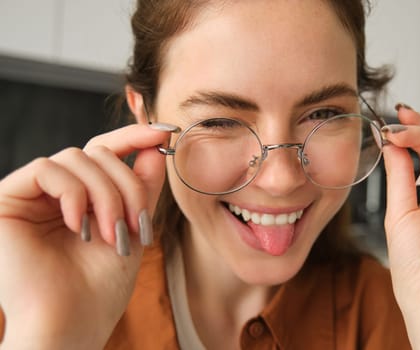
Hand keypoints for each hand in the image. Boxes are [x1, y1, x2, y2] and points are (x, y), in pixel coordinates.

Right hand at [0, 125, 168, 348]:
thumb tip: (157, 144)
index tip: (163, 131)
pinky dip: (73, 194)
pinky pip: (46, 169)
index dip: (134, 137)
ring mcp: (30, 195)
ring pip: (76, 158)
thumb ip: (143, 185)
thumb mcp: (132, 226)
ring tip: (109, 234)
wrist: (71, 324)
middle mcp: (54, 193)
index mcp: (82, 198)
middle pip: (97, 154)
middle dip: (126, 185)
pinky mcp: (6, 200)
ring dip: (104, 194)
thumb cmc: (101, 286)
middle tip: (133, 225)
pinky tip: (78, 226)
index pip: (105, 153)